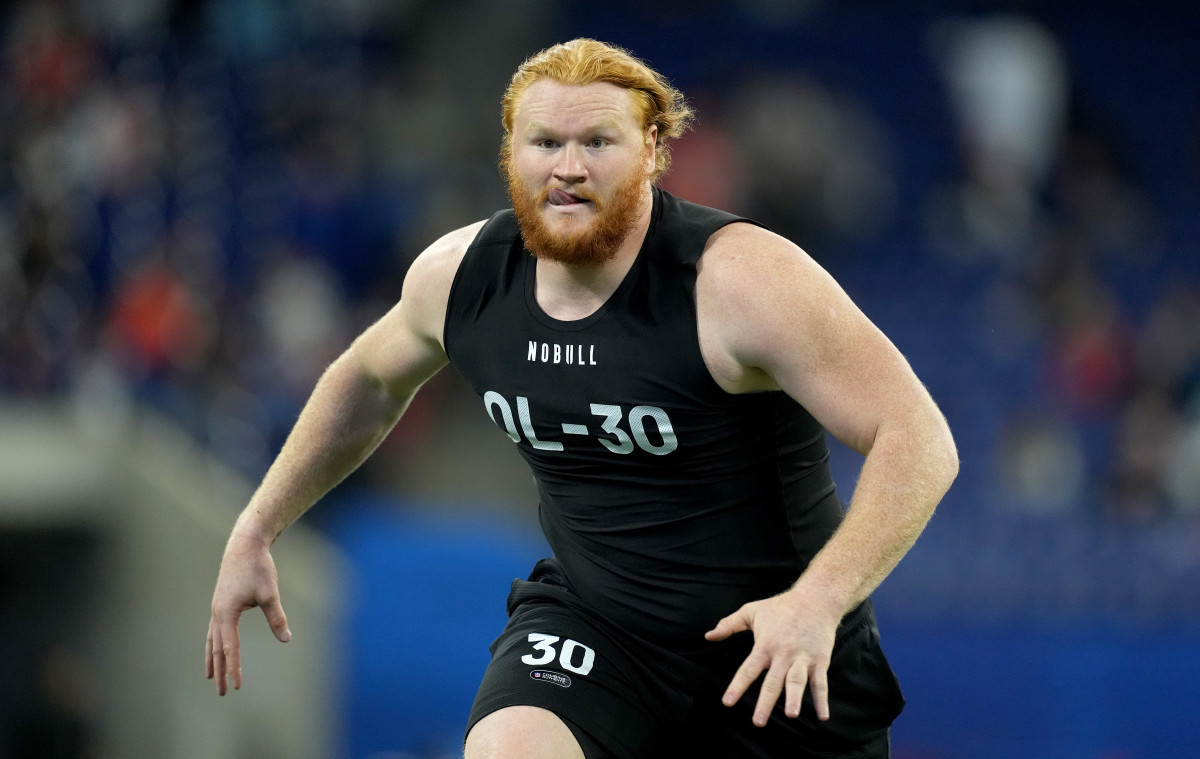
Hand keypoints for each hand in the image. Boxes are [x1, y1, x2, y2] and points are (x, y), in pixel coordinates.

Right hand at [205, 535, 290, 694]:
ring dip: (213, 659)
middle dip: (221, 671)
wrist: (244, 546)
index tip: (238, 686)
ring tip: (211, 676)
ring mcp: (217, 608)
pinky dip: (214, 643)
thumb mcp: (270, 594)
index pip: (230, 648)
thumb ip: (276, 618)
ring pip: (212, 640)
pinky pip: (215, 630)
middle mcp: (217, 614)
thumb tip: (286, 639)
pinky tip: (218, 648)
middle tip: (222, 692)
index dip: (234, 668)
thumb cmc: (257, 568)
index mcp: (226, 614)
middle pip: (217, 649)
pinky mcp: (221, 603)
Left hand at [704, 587, 839, 726]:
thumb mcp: (751, 611)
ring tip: (791, 715)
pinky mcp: (820, 661)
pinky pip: (821, 683)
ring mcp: (803, 658)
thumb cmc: (781, 606)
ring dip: (794, 698)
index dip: (737, 686)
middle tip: (758, 722)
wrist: (816, 599)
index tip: (728, 703)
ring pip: (797, 682)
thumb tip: (708, 636)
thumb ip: (728, 625)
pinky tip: (822, 716)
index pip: (748, 670)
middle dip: (765, 703)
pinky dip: (822, 699)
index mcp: (765, 645)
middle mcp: (783, 654)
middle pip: (773, 682)